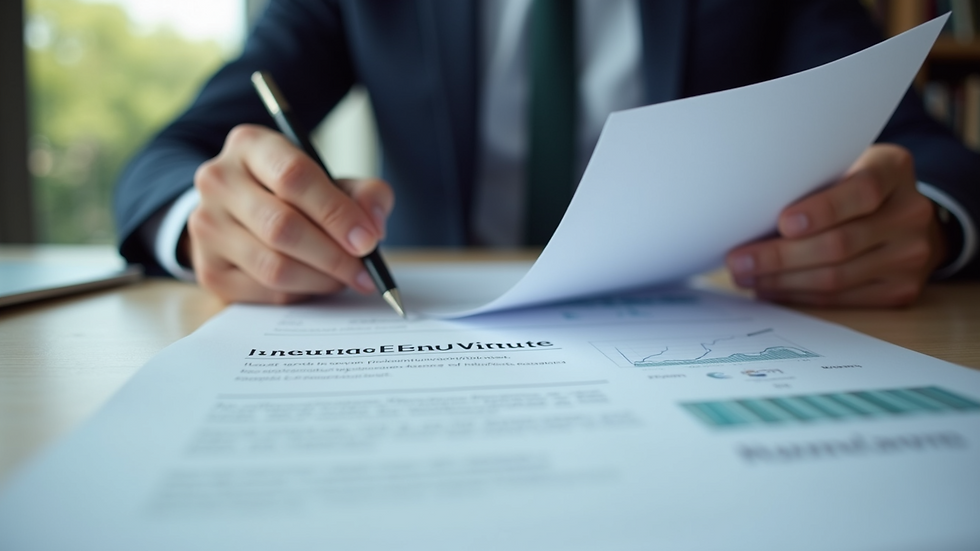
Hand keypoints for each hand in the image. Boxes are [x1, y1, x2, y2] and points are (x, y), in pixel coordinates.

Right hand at [186, 124, 393, 303]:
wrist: (242, 211)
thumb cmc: (297, 193)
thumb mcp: (333, 180)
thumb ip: (364, 194)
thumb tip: (372, 228)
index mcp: (250, 145)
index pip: (294, 177)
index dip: (336, 213)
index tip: (368, 240)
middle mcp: (218, 181)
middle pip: (282, 226)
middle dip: (334, 255)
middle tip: (365, 270)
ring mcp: (206, 227)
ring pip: (273, 266)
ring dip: (321, 279)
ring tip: (347, 278)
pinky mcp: (209, 269)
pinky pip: (265, 292)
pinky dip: (302, 293)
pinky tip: (318, 283)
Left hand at [725, 144, 947, 306]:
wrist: (904, 218)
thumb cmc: (852, 188)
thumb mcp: (841, 167)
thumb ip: (810, 182)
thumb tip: (748, 214)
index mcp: (893, 170)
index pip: (862, 191)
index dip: (822, 210)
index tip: (783, 223)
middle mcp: (910, 213)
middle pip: (840, 243)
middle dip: (780, 256)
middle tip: (738, 261)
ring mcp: (910, 255)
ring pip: (836, 277)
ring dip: (782, 281)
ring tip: (746, 277)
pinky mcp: (901, 289)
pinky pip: (841, 299)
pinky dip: (799, 296)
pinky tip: (771, 289)